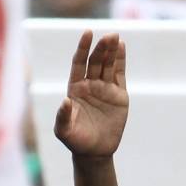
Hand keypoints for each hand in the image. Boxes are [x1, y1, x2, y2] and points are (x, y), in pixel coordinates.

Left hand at [54, 31, 129, 160]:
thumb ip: (62, 116)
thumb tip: (64, 101)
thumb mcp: (64, 131)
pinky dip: (121, 60)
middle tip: (108, 35)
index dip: (83, 48)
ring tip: (115, 36)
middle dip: (101, 48)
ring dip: (111, 50)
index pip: (78, 63)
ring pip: (108, 65)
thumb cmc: (75, 141)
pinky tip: (122, 46)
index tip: (87, 33)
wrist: (95, 152)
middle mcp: (89, 85)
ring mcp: (105, 88)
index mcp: (75, 89)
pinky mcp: (119, 95)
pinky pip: (120, 74)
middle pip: (95, 61)